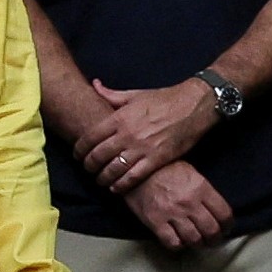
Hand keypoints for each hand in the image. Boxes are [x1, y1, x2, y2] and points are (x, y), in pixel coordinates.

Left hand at [76, 79, 218, 193]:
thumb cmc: (165, 99)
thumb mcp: (136, 94)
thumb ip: (112, 94)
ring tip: (101, 180)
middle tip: (88, 170)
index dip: (79, 150)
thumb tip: (95, 84)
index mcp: (119, 117)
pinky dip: (121, 185)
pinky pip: (132, 177)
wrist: (194, 105)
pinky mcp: (156, 159)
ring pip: (113, 170)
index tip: (78, 155)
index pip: (89, 138)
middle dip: (89, 166)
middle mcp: (127, 134)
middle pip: (98, 156)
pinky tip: (116, 187)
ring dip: (102, 178)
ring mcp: (141, 148)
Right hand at [122, 161, 234, 248]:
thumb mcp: (192, 174)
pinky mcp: (156, 222)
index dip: (228, 225)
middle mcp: (190, 203)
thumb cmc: (166, 169)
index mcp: (201, 188)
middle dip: (215, 239)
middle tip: (212, 240)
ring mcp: (173, 213)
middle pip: (212, 230)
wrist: (138, 169)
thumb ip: (205, 192)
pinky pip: (173, 243)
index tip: (225, 228)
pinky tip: (179, 240)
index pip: (224, 214)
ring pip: (194, 239)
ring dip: (198, 244)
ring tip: (197, 242)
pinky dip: (178, 246)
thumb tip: (215, 210)